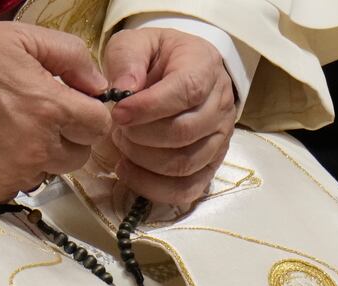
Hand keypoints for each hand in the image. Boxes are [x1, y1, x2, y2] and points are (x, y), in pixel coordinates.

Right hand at [0, 22, 110, 205]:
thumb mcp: (18, 38)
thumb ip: (70, 55)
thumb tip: (100, 85)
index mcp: (49, 108)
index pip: (99, 126)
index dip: (89, 114)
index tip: (72, 105)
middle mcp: (37, 148)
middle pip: (79, 155)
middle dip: (69, 136)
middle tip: (40, 117)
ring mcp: (14, 174)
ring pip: (51, 173)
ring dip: (42, 155)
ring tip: (11, 131)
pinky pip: (20, 186)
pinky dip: (13, 170)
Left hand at [104, 28, 236, 204]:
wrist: (179, 72)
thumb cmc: (155, 58)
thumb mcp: (136, 43)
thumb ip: (127, 59)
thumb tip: (123, 89)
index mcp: (205, 67)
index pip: (187, 92)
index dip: (149, 108)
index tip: (118, 112)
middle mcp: (220, 105)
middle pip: (184, 132)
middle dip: (140, 135)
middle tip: (116, 127)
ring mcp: (219, 140)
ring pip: (184, 164)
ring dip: (142, 160)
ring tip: (121, 143)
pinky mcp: (209, 167)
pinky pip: (186, 190)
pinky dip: (151, 187)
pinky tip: (127, 169)